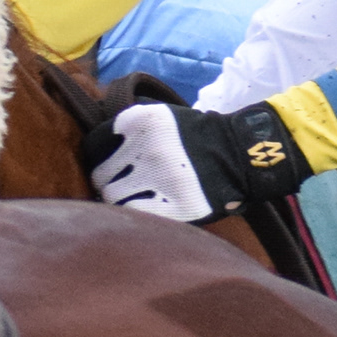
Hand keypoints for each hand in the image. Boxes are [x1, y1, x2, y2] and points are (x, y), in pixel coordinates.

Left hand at [80, 78, 309, 220]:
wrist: (241, 154)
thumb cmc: (199, 137)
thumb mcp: (163, 119)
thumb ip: (131, 132)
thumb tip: (98, 153)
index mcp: (139, 122)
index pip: (94, 144)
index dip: (98, 158)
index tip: (108, 166)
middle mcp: (144, 149)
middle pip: (101, 175)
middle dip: (109, 183)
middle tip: (123, 187)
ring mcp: (157, 180)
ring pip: (114, 199)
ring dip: (121, 202)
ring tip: (137, 200)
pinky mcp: (171, 207)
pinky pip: (136, 216)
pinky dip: (137, 215)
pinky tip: (147, 211)